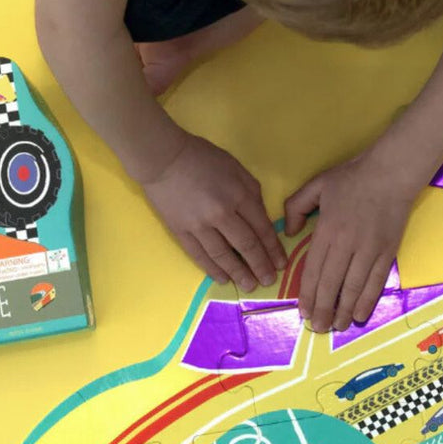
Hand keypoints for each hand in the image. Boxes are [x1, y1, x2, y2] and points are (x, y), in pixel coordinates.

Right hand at [142, 134, 285, 290]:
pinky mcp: (181, 231)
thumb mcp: (235, 167)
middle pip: (246, 245)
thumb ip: (251, 191)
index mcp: (238, 195)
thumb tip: (261, 217)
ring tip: (249, 285)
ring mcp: (199, 225)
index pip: (261, 228)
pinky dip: (212, 268)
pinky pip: (199, 255)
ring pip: (223, 255)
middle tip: (268, 281)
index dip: (273, 249)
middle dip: (260, 266)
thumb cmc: (202, 158)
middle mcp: (221, 214)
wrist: (162, 158)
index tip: (280, 264)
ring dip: (238, 272)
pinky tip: (223, 278)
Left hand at [284, 151, 416, 331]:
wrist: (392, 173)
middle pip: (332, 284)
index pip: (314, 269)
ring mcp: (369, 250)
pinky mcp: (387, 252)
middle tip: (318, 328)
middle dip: (324, 310)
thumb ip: (297, 206)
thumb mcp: (317, 185)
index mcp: (327, 230)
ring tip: (337, 327)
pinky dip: (367, 301)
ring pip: (354, 288)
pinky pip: (375, 282)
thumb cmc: (353, 178)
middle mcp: (347, 244)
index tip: (304, 312)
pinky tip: (360, 314)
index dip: (308, 295)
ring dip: (344, 311)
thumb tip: (290, 232)